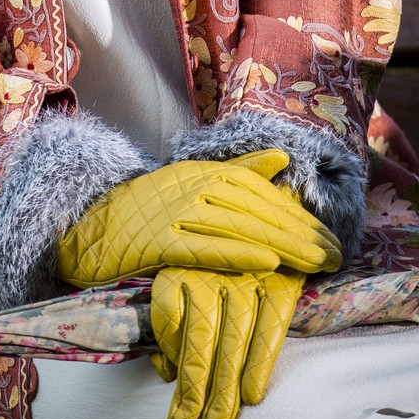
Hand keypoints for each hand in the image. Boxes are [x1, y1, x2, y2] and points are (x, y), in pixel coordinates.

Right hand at [55, 149, 340, 288]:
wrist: (83, 227)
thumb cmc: (142, 210)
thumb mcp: (190, 184)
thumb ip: (237, 171)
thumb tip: (281, 158)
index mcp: (203, 172)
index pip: (261, 191)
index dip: (296, 213)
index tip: (330, 236)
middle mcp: (192, 185)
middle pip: (257, 208)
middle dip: (300, 231)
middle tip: (335, 255)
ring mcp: (173, 212)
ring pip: (238, 225)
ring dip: (282, 243)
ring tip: (317, 261)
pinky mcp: (157, 241)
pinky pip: (204, 246)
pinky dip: (237, 251)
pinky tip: (268, 260)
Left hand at [150, 265, 304, 418]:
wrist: (266, 222)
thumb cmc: (215, 262)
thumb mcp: (183, 277)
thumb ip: (172, 319)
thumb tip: (165, 370)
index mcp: (182, 262)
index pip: (168, 312)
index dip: (168, 354)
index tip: (170, 390)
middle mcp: (214, 268)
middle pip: (201, 335)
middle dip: (194, 387)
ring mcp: (249, 275)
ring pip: (233, 338)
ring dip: (224, 386)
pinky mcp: (282, 282)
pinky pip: (270, 327)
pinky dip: (259, 362)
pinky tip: (252, 394)